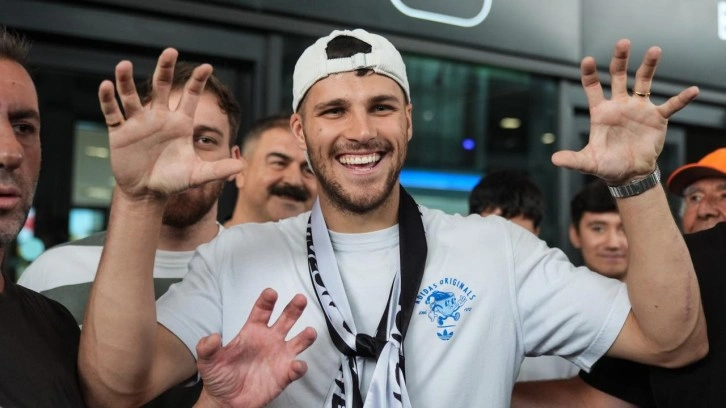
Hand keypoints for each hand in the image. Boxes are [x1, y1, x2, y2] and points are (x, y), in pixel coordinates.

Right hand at [98, 48, 241, 200]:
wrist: (148, 193)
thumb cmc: (174, 180)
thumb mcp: (198, 175)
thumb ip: (219, 169)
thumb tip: (242, 165)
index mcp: (180, 123)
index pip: (191, 96)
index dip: (198, 82)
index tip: (207, 67)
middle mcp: (159, 117)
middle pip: (162, 87)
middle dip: (165, 69)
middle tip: (170, 51)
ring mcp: (138, 123)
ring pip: (131, 96)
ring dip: (126, 81)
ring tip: (124, 65)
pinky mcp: (120, 132)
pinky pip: (112, 113)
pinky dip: (108, 100)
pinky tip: (106, 85)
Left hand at [194, 289, 316, 407]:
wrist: (226, 402)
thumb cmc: (219, 377)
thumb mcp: (208, 361)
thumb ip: (208, 348)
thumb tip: (213, 336)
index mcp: (253, 332)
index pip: (262, 311)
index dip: (267, 301)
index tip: (271, 293)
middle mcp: (269, 340)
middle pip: (286, 319)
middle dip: (293, 309)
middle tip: (300, 299)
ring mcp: (279, 356)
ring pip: (298, 341)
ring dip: (305, 336)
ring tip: (310, 332)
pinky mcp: (284, 374)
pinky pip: (296, 368)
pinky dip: (299, 367)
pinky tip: (297, 365)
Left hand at [552, 39, 698, 184]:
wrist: (630, 174)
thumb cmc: (607, 165)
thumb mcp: (588, 162)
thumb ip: (573, 160)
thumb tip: (554, 160)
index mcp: (601, 112)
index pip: (593, 88)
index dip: (590, 74)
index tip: (587, 60)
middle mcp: (620, 105)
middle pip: (619, 76)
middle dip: (620, 60)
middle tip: (623, 43)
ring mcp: (638, 109)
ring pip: (644, 82)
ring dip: (648, 66)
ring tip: (654, 50)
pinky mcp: (656, 118)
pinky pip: (671, 105)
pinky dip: (682, 99)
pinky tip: (693, 91)